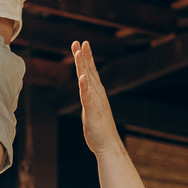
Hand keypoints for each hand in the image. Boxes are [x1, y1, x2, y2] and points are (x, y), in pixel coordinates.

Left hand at [70, 41, 121, 155]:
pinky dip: (85, 87)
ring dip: (84, 66)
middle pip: (89, 72)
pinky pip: (87, 97)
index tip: (82, 44)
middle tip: (79, 42)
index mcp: (96, 94)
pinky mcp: (92, 111)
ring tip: (79, 53)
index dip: (86, 58)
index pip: (91, 72)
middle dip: (84, 56)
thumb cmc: (99, 129)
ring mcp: (95, 102)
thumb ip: (88, 100)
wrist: (108, 144)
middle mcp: (97, 95)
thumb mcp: (92, 111)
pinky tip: (82, 77)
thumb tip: (86, 95)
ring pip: (88, 80)